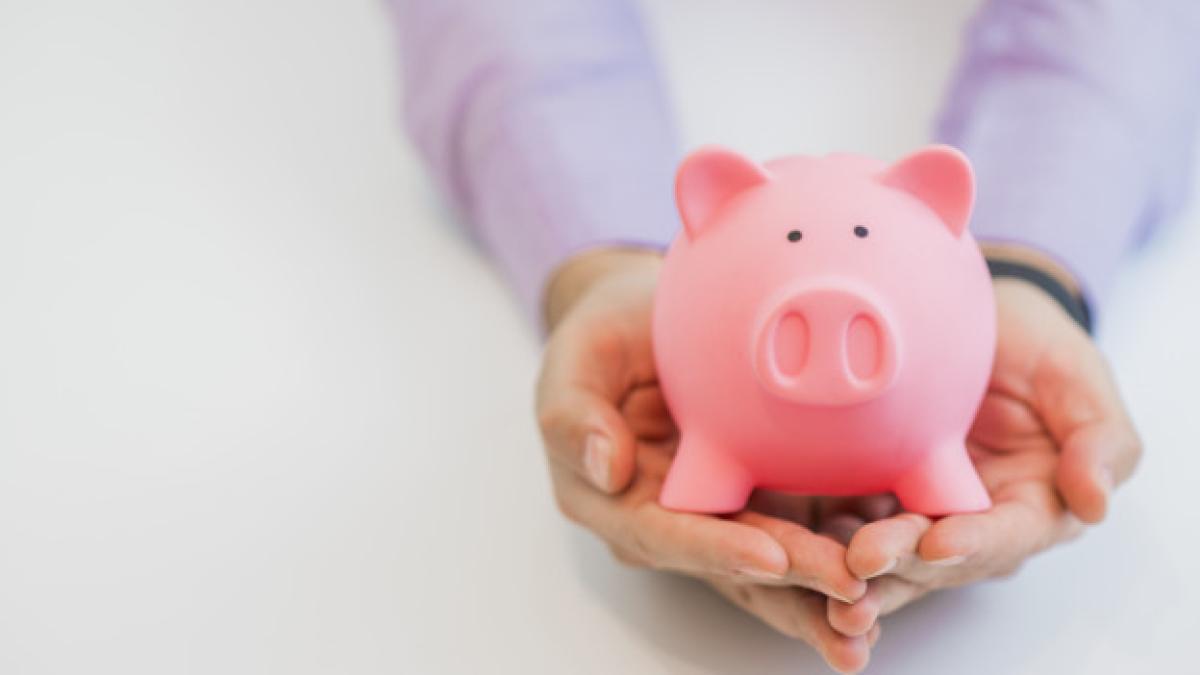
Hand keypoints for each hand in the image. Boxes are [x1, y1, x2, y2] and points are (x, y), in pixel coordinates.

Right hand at [536, 248, 872, 671]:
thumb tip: (606, 469)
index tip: (770, 555)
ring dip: (819, 594)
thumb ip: (574, 415)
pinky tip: (889, 572)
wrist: (645, 317)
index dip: (716, 548)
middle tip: (851, 597)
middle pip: (729, 563)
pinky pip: (800, 532)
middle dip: (789, 587)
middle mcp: (666, 522)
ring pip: (769, 564)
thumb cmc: (602, 336)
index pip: (665, 534)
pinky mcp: (757, 498)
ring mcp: (716, 514)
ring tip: (871, 622)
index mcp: (615, 501)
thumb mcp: (574, 359)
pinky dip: (839, 555)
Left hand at [825, 276, 1141, 637]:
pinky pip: (844, 523)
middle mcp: (973, 523)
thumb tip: (1096, 504)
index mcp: (1032, 507)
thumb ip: (1098, 437)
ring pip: (886, 554)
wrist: (976, 316)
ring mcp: (919, 511)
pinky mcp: (873, 496)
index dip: (975, 543)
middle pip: (936, 556)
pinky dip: (819, 542)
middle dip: (900, 564)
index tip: (938, 542)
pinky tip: (787, 551)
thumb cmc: (1036, 345)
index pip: (1005, 536)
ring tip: (820, 576)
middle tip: (860, 562)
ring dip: (853, 571)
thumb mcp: (1078, 376)